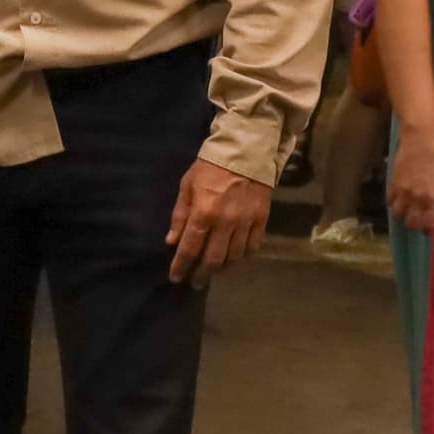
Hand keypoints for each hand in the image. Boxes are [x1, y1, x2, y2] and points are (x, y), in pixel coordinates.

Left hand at [166, 162, 271, 281]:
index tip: (176, 278)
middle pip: (213, 260)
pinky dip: (242, 256)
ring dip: (222, 268)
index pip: (189, 249)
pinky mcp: (262, 220)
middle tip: (195, 283)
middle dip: (202, 275)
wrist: (245, 151)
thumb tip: (172, 241)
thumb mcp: (187, 186)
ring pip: (234, 257)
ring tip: (213, 271)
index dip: (181, 266)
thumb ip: (180, 215)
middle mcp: (225, 223)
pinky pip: (252, 247)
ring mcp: (246, 223)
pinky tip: (234, 257)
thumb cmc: (210, 167)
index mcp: (203, 213)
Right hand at [382, 129, 433, 231]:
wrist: (420, 137)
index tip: (430, 227)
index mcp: (433, 196)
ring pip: (398, 213)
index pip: (428, 223)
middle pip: (411, 222)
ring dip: (403, 213)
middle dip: (415, 223)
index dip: (429, 228)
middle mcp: (417, 197)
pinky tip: (399, 197)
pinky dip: (394, 202)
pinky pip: (390, 200)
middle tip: (419, 218)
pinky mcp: (393, 182)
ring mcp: (403, 191)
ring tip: (408, 208)